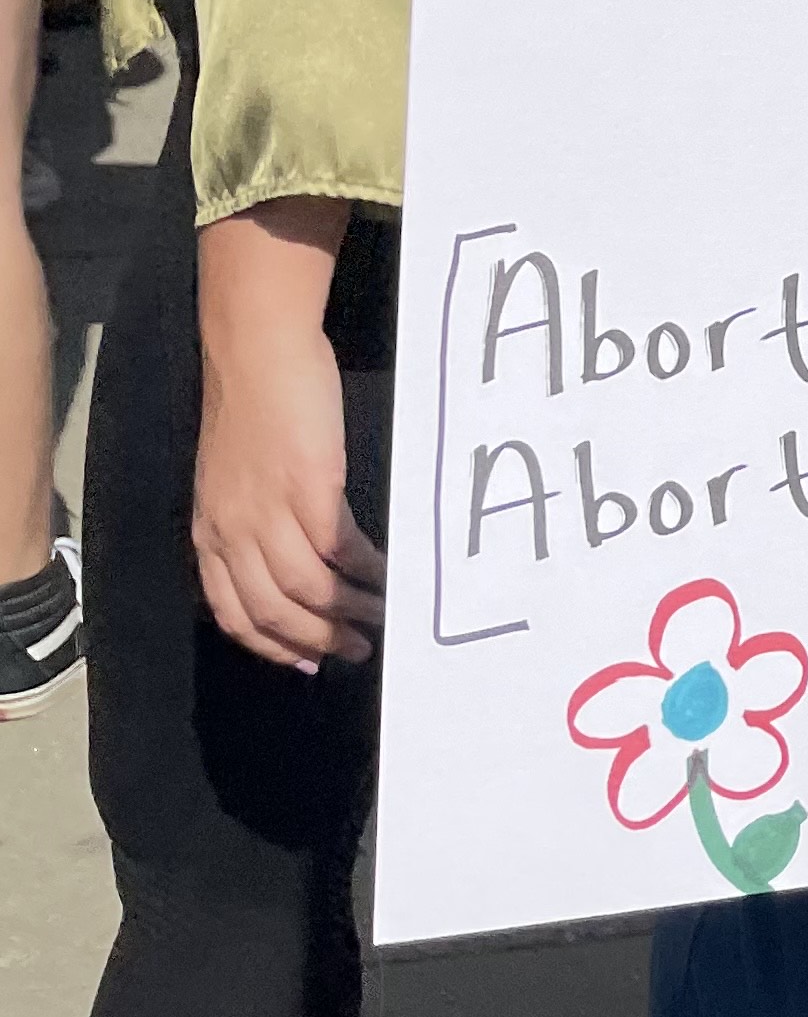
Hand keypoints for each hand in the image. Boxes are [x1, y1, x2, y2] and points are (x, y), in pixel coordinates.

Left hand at [193, 199, 382, 668]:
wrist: (255, 352)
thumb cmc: (251, 404)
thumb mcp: (233, 477)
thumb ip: (249, 518)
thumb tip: (288, 555)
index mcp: (210, 532)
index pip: (233, 613)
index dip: (273, 646)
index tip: (309, 664)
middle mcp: (231, 533)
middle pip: (271, 612)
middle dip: (316, 640)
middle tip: (357, 652)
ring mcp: (268, 513)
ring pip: (305, 590)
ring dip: (346, 613)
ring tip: (382, 619)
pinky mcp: (307, 488)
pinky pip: (337, 549)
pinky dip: (365, 570)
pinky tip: (388, 575)